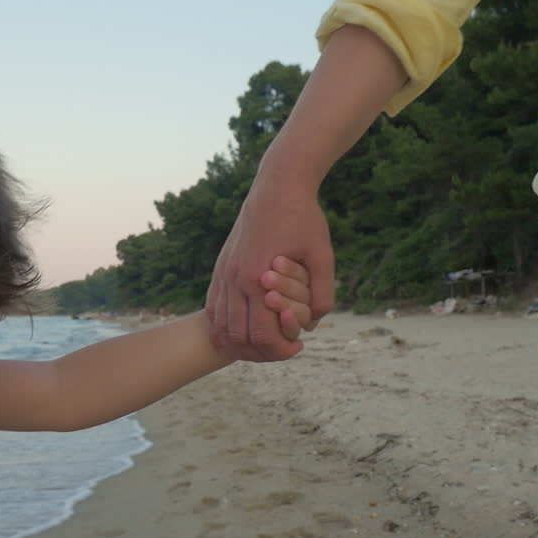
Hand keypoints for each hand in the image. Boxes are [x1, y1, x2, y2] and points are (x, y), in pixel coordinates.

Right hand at [206, 151, 334, 361]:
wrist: (277, 186)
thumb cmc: (304, 218)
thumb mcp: (324, 255)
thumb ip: (323, 293)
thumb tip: (315, 324)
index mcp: (258, 279)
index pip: (261, 335)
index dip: (279, 350)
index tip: (298, 348)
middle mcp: (234, 279)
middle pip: (237, 336)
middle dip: (259, 351)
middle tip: (282, 349)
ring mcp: (223, 273)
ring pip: (220, 325)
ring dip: (239, 340)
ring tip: (264, 341)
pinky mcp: (220, 267)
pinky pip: (213, 307)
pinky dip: (224, 324)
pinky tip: (244, 325)